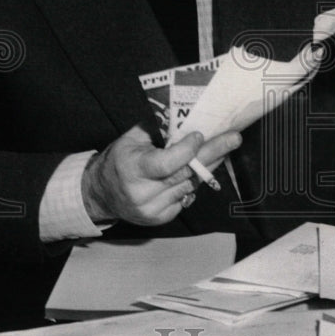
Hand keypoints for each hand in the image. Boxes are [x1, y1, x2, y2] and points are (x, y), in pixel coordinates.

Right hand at [82, 124, 241, 226]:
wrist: (101, 193)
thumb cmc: (119, 160)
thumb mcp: (131, 139)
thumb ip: (157, 130)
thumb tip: (187, 117)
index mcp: (132, 169)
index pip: (166, 164)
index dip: (187, 150)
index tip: (200, 134)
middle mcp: (142, 193)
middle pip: (185, 173)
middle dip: (213, 153)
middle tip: (233, 138)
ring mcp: (152, 209)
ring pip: (191, 185)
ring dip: (208, 166)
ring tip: (224, 148)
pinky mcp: (161, 219)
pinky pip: (187, 196)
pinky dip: (195, 182)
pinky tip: (201, 168)